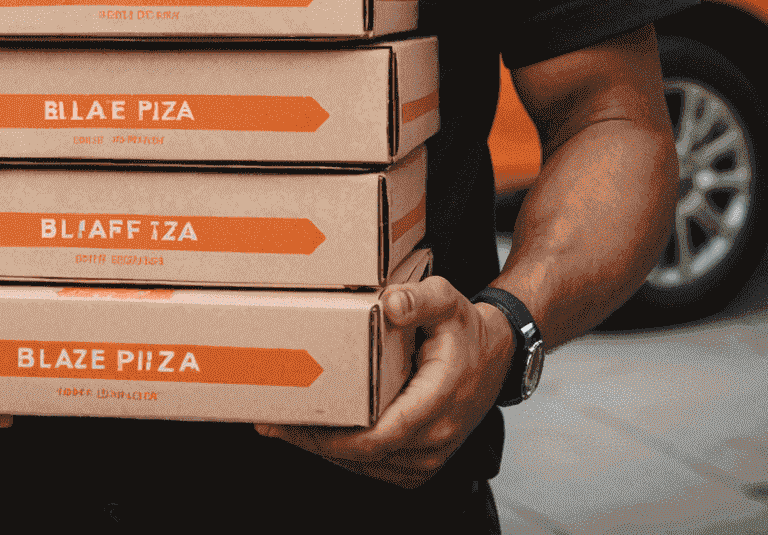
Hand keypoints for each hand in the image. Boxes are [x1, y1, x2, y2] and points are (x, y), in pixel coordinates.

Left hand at [254, 276, 514, 488]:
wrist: (497, 357)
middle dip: (315, 441)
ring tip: (283, 426)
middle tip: (271, 421)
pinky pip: (378, 468)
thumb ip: (418, 298)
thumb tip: (390, 303)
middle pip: (366, 455)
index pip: (382, 435)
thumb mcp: (447, 301)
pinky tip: (317, 436)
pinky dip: (345, 456)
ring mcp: (430, 455)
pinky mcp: (423, 460)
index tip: (298, 422)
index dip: (337, 437)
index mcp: (439, 401)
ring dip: (324, 450)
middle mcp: (436, 438)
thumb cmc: (466, 329)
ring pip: (369, 466)